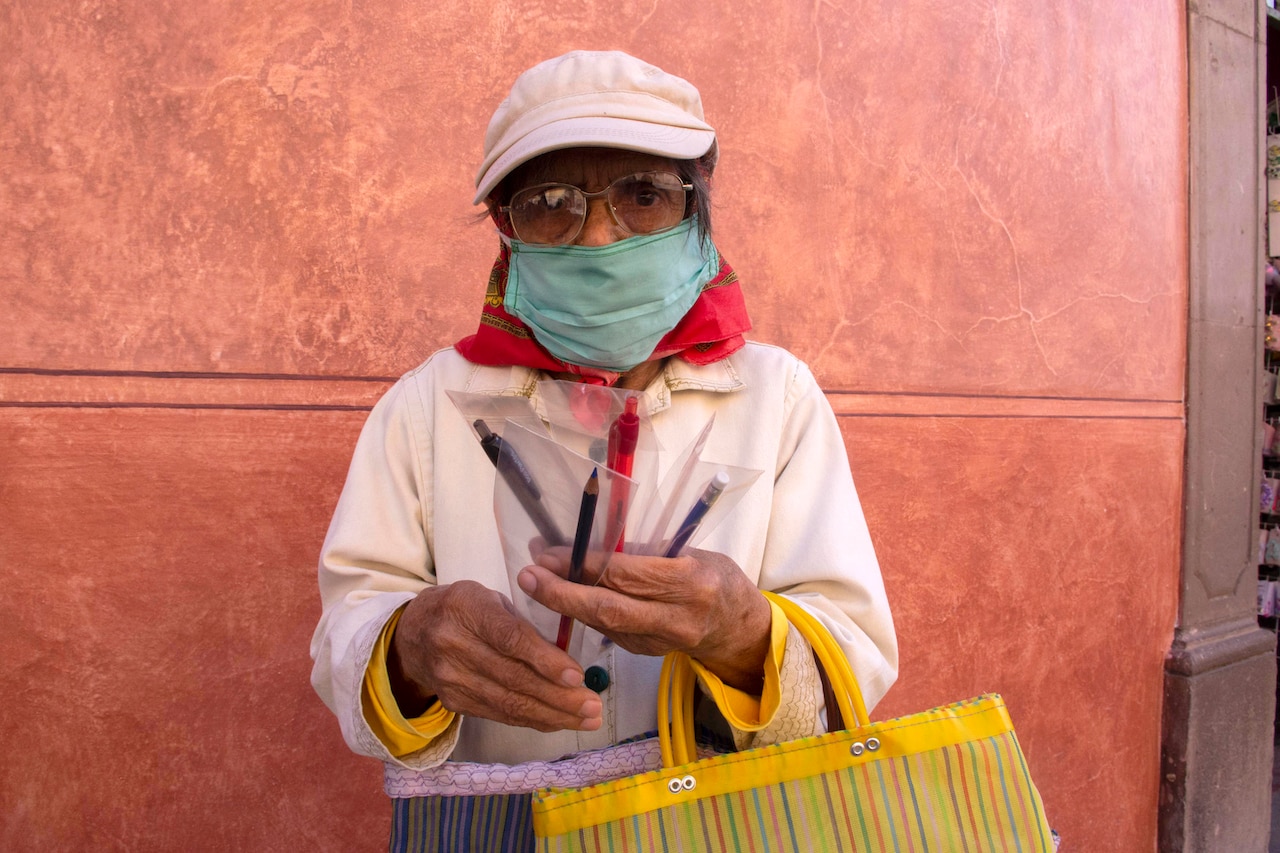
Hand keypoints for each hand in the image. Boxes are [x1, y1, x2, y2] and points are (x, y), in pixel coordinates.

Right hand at [388, 581, 602, 731]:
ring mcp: (451, 678)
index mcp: (466, 608)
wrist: (412, 635)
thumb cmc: (464, 610)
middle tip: (593, 705)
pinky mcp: (454, 702)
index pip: (509, 638)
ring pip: (508, 703)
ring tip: (586, 718)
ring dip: (552, 714)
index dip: (544, 659)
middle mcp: (453, 645)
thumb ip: (520, 623)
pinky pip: (500, 714)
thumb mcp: (488, 599)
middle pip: (513, 678)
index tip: (576, 675)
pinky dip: (533, 719)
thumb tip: (564, 658)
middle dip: (559, 696)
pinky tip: (559, 721)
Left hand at [517, 548, 772, 691]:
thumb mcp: (692, 552)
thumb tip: (590, 543)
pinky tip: (562, 595)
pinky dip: (581, 612)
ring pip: (602, 623)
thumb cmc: (717, 578)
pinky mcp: (645, 652)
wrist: (738, 631)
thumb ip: (647, 552)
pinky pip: (607, 630)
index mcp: (690, 583)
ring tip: (535, 579)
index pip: (626, 575)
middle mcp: (675, 618)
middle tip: (527, 575)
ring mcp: (659, 641)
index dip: (584, 565)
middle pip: (608, 608)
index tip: (548, 553)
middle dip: (561, 593)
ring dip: (564, 602)